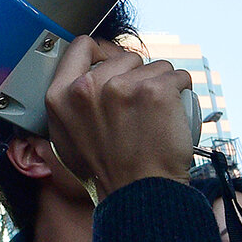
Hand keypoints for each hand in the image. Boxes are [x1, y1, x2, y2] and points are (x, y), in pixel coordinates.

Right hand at [44, 36, 193, 200]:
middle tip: (137, 108)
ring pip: (155, 65)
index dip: (102, 53)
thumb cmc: (108, 171)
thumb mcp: (66, 139)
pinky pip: (178, 76)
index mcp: (60, 96)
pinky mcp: (155, 90)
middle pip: (124, 56)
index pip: (82, 46)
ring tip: (153, 116)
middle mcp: (87, 88)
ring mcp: (122, 87)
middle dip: (137, 74)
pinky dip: (181, 92)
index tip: (115, 66)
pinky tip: (172, 113)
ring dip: (161, 84)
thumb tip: (80, 79)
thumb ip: (68, 107)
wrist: (139, 194)